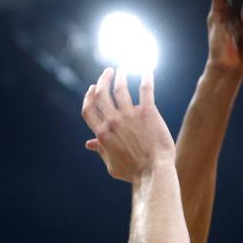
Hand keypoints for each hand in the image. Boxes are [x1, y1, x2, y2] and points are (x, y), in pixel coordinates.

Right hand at [81, 67, 174, 181]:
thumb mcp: (111, 164)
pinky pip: (145, 89)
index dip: (88, 96)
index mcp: (102, 134)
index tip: (92, 88)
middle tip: (107, 72)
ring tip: (121, 70)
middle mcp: (113, 121)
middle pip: (101, 94)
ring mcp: (129, 115)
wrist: (153, 172)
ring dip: (119, 76)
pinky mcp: (147, 112)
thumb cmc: (133, 172)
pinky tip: (147, 71)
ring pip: (120, 88)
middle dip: (102, 80)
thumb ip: (101, 151)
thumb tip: (89, 144)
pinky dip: (146, 78)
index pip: (89, 109)